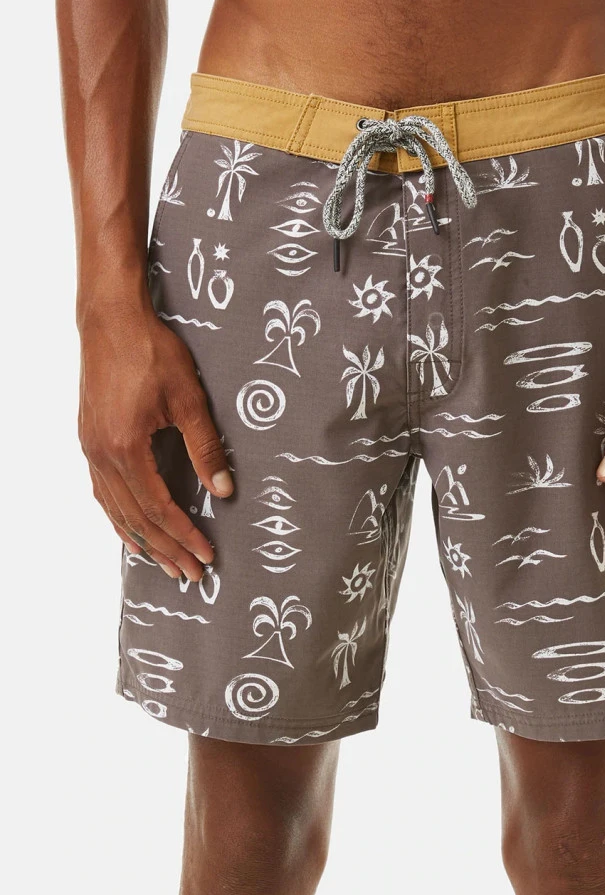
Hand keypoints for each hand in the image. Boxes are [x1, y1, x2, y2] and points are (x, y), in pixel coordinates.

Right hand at [79, 305, 232, 580]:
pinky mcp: (89, 438)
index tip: (206, 555)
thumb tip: (224, 492)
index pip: (158, 507)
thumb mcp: (189, 399)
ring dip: (142, 538)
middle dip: (166, 548)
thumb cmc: (152, 352)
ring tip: (164, 563)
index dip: (184, 535)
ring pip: (115, 509)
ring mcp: (90, 448)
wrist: (110, 319)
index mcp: (125, 447)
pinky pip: (103, 491)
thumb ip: (206, 448)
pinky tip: (132, 528)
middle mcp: (101, 454)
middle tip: (191, 575)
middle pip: (136, 517)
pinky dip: (119, 516)